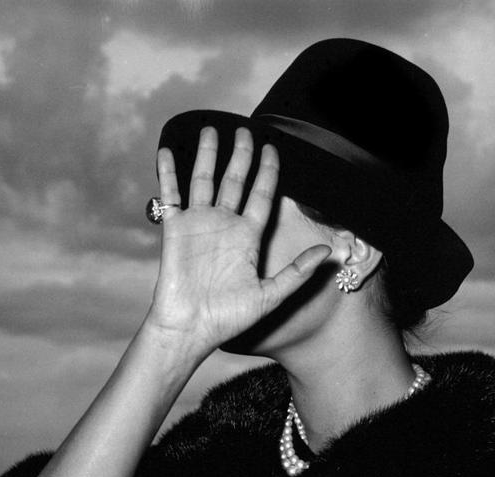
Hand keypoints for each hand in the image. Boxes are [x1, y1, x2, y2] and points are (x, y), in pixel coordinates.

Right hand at [145, 126, 329, 352]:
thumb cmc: (228, 319)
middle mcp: (224, 225)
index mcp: (248, 237)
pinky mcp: (175, 229)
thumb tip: (327, 253)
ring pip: (203, 180)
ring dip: (207, 155)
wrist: (190, 329)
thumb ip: (297, 272)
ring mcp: (199, 225)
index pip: (261, 195)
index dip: (268, 171)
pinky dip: (167, 173)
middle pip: (234, 180)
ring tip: (210, 129)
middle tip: (245, 130)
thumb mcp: (270, 295)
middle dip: (241, 155)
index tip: (273, 148)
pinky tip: (166, 151)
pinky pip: (170, 195)